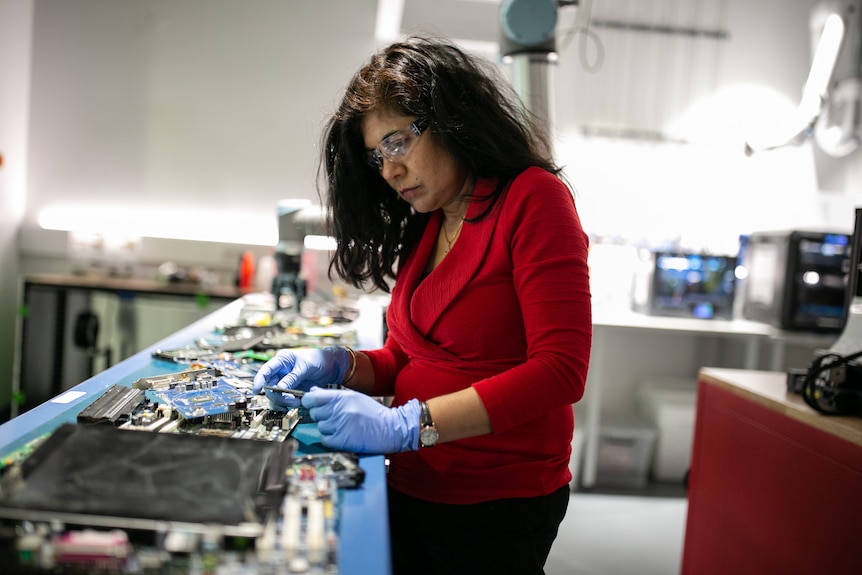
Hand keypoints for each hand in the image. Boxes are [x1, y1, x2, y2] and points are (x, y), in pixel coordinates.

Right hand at [252, 347, 349, 408]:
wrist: (332, 366)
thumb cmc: (319, 359)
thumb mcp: (306, 366)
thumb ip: (292, 377)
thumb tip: (279, 388)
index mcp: (281, 360)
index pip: (265, 370)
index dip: (259, 381)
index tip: (257, 390)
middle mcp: (280, 372)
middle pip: (269, 386)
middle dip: (278, 395)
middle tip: (291, 399)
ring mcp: (285, 382)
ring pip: (276, 395)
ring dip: (284, 401)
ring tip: (297, 402)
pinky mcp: (291, 391)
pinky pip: (285, 399)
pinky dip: (288, 404)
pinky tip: (297, 403)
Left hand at [301, 387, 420, 453]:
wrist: (390, 429)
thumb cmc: (373, 413)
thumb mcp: (354, 397)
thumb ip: (333, 395)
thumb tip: (313, 393)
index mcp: (343, 397)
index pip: (313, 398)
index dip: (310, 401)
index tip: (311, 404)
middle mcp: (340, 409)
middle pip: (315, 413)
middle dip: (322, 415)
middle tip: (334, 417)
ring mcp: (340, 425)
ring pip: (320, 426)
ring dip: (328, 428)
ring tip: (343, 426)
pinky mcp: (342, 440)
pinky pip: (325, 439)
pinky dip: (331, 439)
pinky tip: (342, 435)